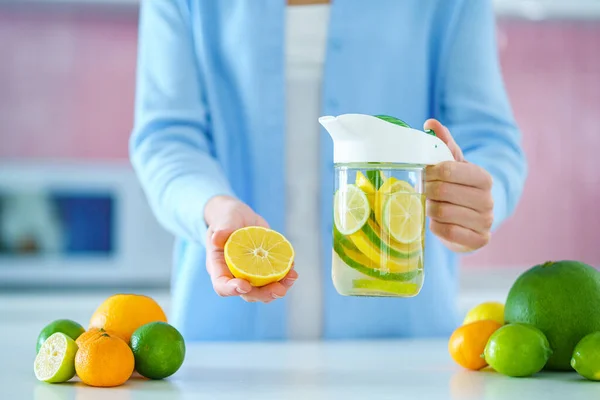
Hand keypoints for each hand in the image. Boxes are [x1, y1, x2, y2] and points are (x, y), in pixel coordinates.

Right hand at [204, 196, 297, 301]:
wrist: (241, 217)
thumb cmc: (228, 218)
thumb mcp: (224, 219)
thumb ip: (223, 228)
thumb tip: (217, 238)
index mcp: (219, 266)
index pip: (221, 285)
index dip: (232, 289)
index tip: (245, 285)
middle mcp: (234, 275)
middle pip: (247, 293)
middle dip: (264, 294)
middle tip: (279, 289)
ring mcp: (251, 274)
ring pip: (263, 290)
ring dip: (278, 288)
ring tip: (292, 277)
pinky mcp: (264, 269)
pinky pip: (275, 279)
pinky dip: (285, 277)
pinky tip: (293, 270)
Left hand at [424, 119, 493, 252]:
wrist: (471, 220)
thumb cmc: (459, 188)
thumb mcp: (453, 165)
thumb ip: (444, 144)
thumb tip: (430, 123)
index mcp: (483, 177)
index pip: (448, 170)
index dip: (430, 172)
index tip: (423, 174)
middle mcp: (488, 200)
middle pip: (442, 191)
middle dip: (426, 191)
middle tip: (422, 191)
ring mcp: (486, 222)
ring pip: (442, 212)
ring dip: (429, 209)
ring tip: (430, 205)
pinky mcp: (478, 240)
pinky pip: (446, 232)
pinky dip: (435, 226)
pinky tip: (435, 221)